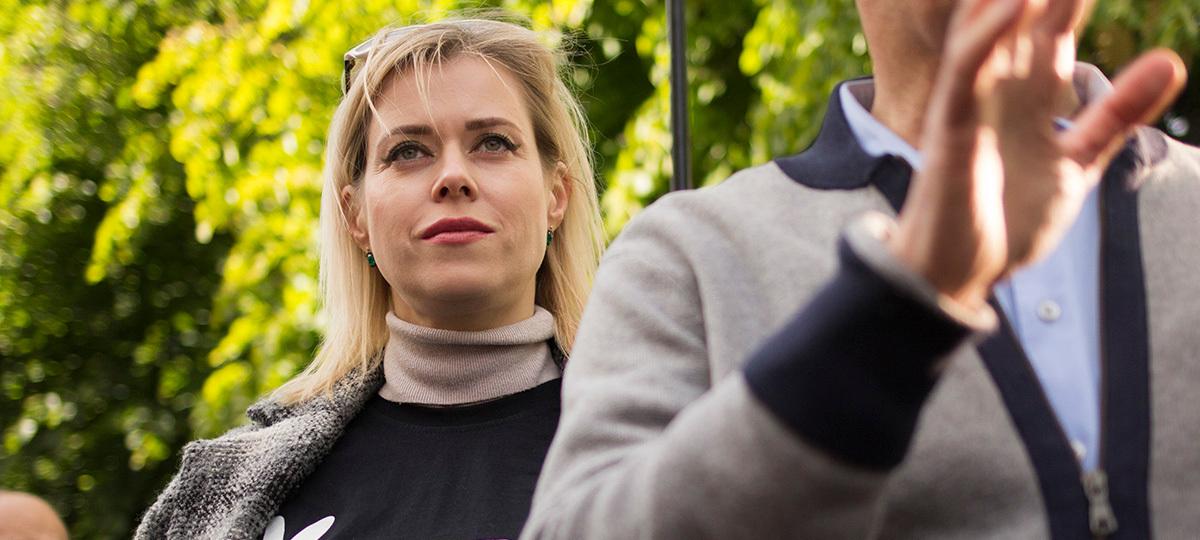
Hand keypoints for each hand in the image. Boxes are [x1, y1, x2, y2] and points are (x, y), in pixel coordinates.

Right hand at [890, 0, 1186, 308]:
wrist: (957, 273)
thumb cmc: (1005, 221)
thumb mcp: (1078, 163)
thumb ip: (1117, 114)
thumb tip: (1172, 59)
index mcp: (1029, 94)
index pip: (1055, 22)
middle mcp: (999, 87)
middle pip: (1021, 12)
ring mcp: (972, 103)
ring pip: (989, 27)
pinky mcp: (951, 128)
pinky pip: (966, 70)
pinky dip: (988, 34)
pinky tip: (1015, 5)